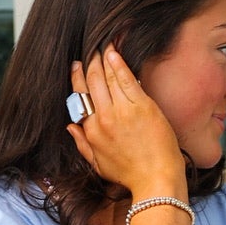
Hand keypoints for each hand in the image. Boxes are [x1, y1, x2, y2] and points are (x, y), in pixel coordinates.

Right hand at [67, 46, 185, 197]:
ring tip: (103, 44)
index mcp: (91, 131)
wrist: (155, 180)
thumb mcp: (99, 165)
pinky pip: (126, 79)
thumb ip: (82, 144)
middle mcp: (103, 118)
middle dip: (90, 62)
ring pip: (107, 77)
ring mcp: (122, 111)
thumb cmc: (130, 175)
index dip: (78, 78)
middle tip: (92, 49)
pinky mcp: (141, 106)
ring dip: (103, 58)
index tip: (78, 66)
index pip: (80, 97)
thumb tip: (70, 126)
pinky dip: (118, 63)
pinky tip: (114, 51)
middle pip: (91, 82)